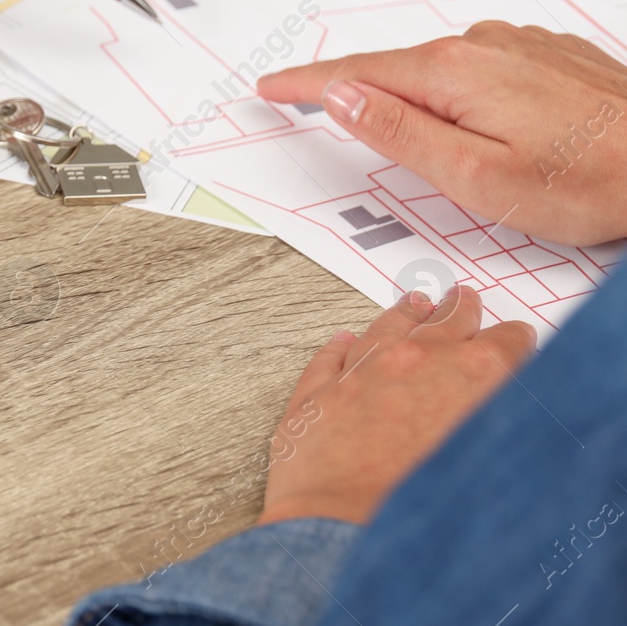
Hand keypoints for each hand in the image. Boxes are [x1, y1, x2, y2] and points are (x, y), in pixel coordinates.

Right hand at [257, 22, 626, 245]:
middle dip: (358, 92)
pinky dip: (462, 94)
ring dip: (419, 99)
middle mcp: (483, 45)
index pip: (354, 75)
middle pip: (397, 72)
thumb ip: (398, 133)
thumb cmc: (589, 181)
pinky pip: (483, 71)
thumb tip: (340, 96)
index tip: (270, 87)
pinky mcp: (551, 57)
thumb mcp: (474, 177)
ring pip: (444, 74)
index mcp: (452, 73)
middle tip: (314, 104)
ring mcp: (521, 46)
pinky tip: (480, 122)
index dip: (305, 84)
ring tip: (411, 132)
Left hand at [259, 285, 534, 525]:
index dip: (512, 342)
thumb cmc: (429, 509)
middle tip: (462, 299)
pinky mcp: (316, 395)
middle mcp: (414, 362)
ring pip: (385, 329)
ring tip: (413, 304)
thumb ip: (502, 424)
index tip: (514, 339)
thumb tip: (505, 412)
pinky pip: (329, 358)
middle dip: (458, 312)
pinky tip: (343, 341)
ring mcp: (359, 373)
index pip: (504, 343)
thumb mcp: (498, 466)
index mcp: (471, 375)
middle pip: (443, 324)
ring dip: (403, 315)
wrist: (347, 532)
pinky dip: (339, 348)